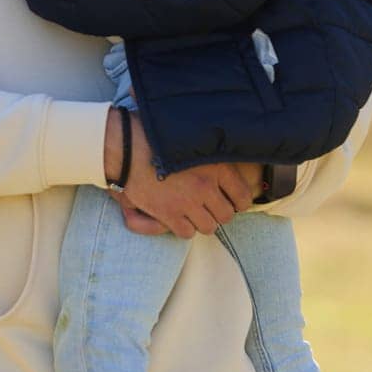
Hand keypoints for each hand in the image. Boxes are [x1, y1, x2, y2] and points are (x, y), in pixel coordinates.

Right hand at [118, 113, 261, 238]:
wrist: (128, 147)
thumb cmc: (160, 139)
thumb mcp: (195, 139)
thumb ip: (215, 152)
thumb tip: (233, 163)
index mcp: (217, 166)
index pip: (243, 196)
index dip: (238, 202)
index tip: (230, 200)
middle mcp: (206, 186)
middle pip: (227, 215)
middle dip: (219, 213)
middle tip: (210, 206)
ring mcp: (188, 202)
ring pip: (209, 227)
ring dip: (202, 222)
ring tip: (194, 212)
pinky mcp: (169, 213)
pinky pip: (187, 233)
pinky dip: (184, 228)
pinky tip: (178, 216)